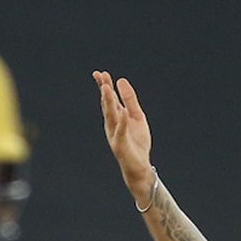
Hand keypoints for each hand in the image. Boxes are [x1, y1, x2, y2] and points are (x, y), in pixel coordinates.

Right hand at [93, 71, 155, 204]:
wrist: (140, 167)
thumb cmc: (137, 143)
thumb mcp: (137, 117)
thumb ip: (130, 100)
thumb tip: (121, 81)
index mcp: (116, 117)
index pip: (109, 99)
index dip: (105, 86)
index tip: (100, 73)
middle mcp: (112, 125)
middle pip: (108, 105)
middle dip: (105, 91)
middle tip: (101, 76)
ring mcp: (115, 135)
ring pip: (111, 116)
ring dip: (108, 102)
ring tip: (107, 88)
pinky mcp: (121, 145)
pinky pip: (121, 132)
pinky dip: (122, 122)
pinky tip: (123, 111)